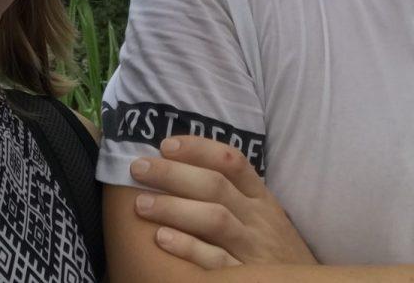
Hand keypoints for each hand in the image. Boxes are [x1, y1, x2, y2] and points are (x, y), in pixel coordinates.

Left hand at [129, 135, 315, 269]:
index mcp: (261, 199)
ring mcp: (252, 249)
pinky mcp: (245, 276)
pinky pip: (215, 260)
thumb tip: (182, 165)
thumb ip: (235, 193)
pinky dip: (188, 248)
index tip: (166, 144)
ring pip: (214, 219)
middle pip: (215, 186)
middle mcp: (258, 219)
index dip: (199, 148)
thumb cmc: (274, 250)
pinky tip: (161, 239)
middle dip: (174, 174)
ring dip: (175, 208)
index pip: (232, 161)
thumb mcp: (264, 216)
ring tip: (142, 204)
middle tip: (139, 168)